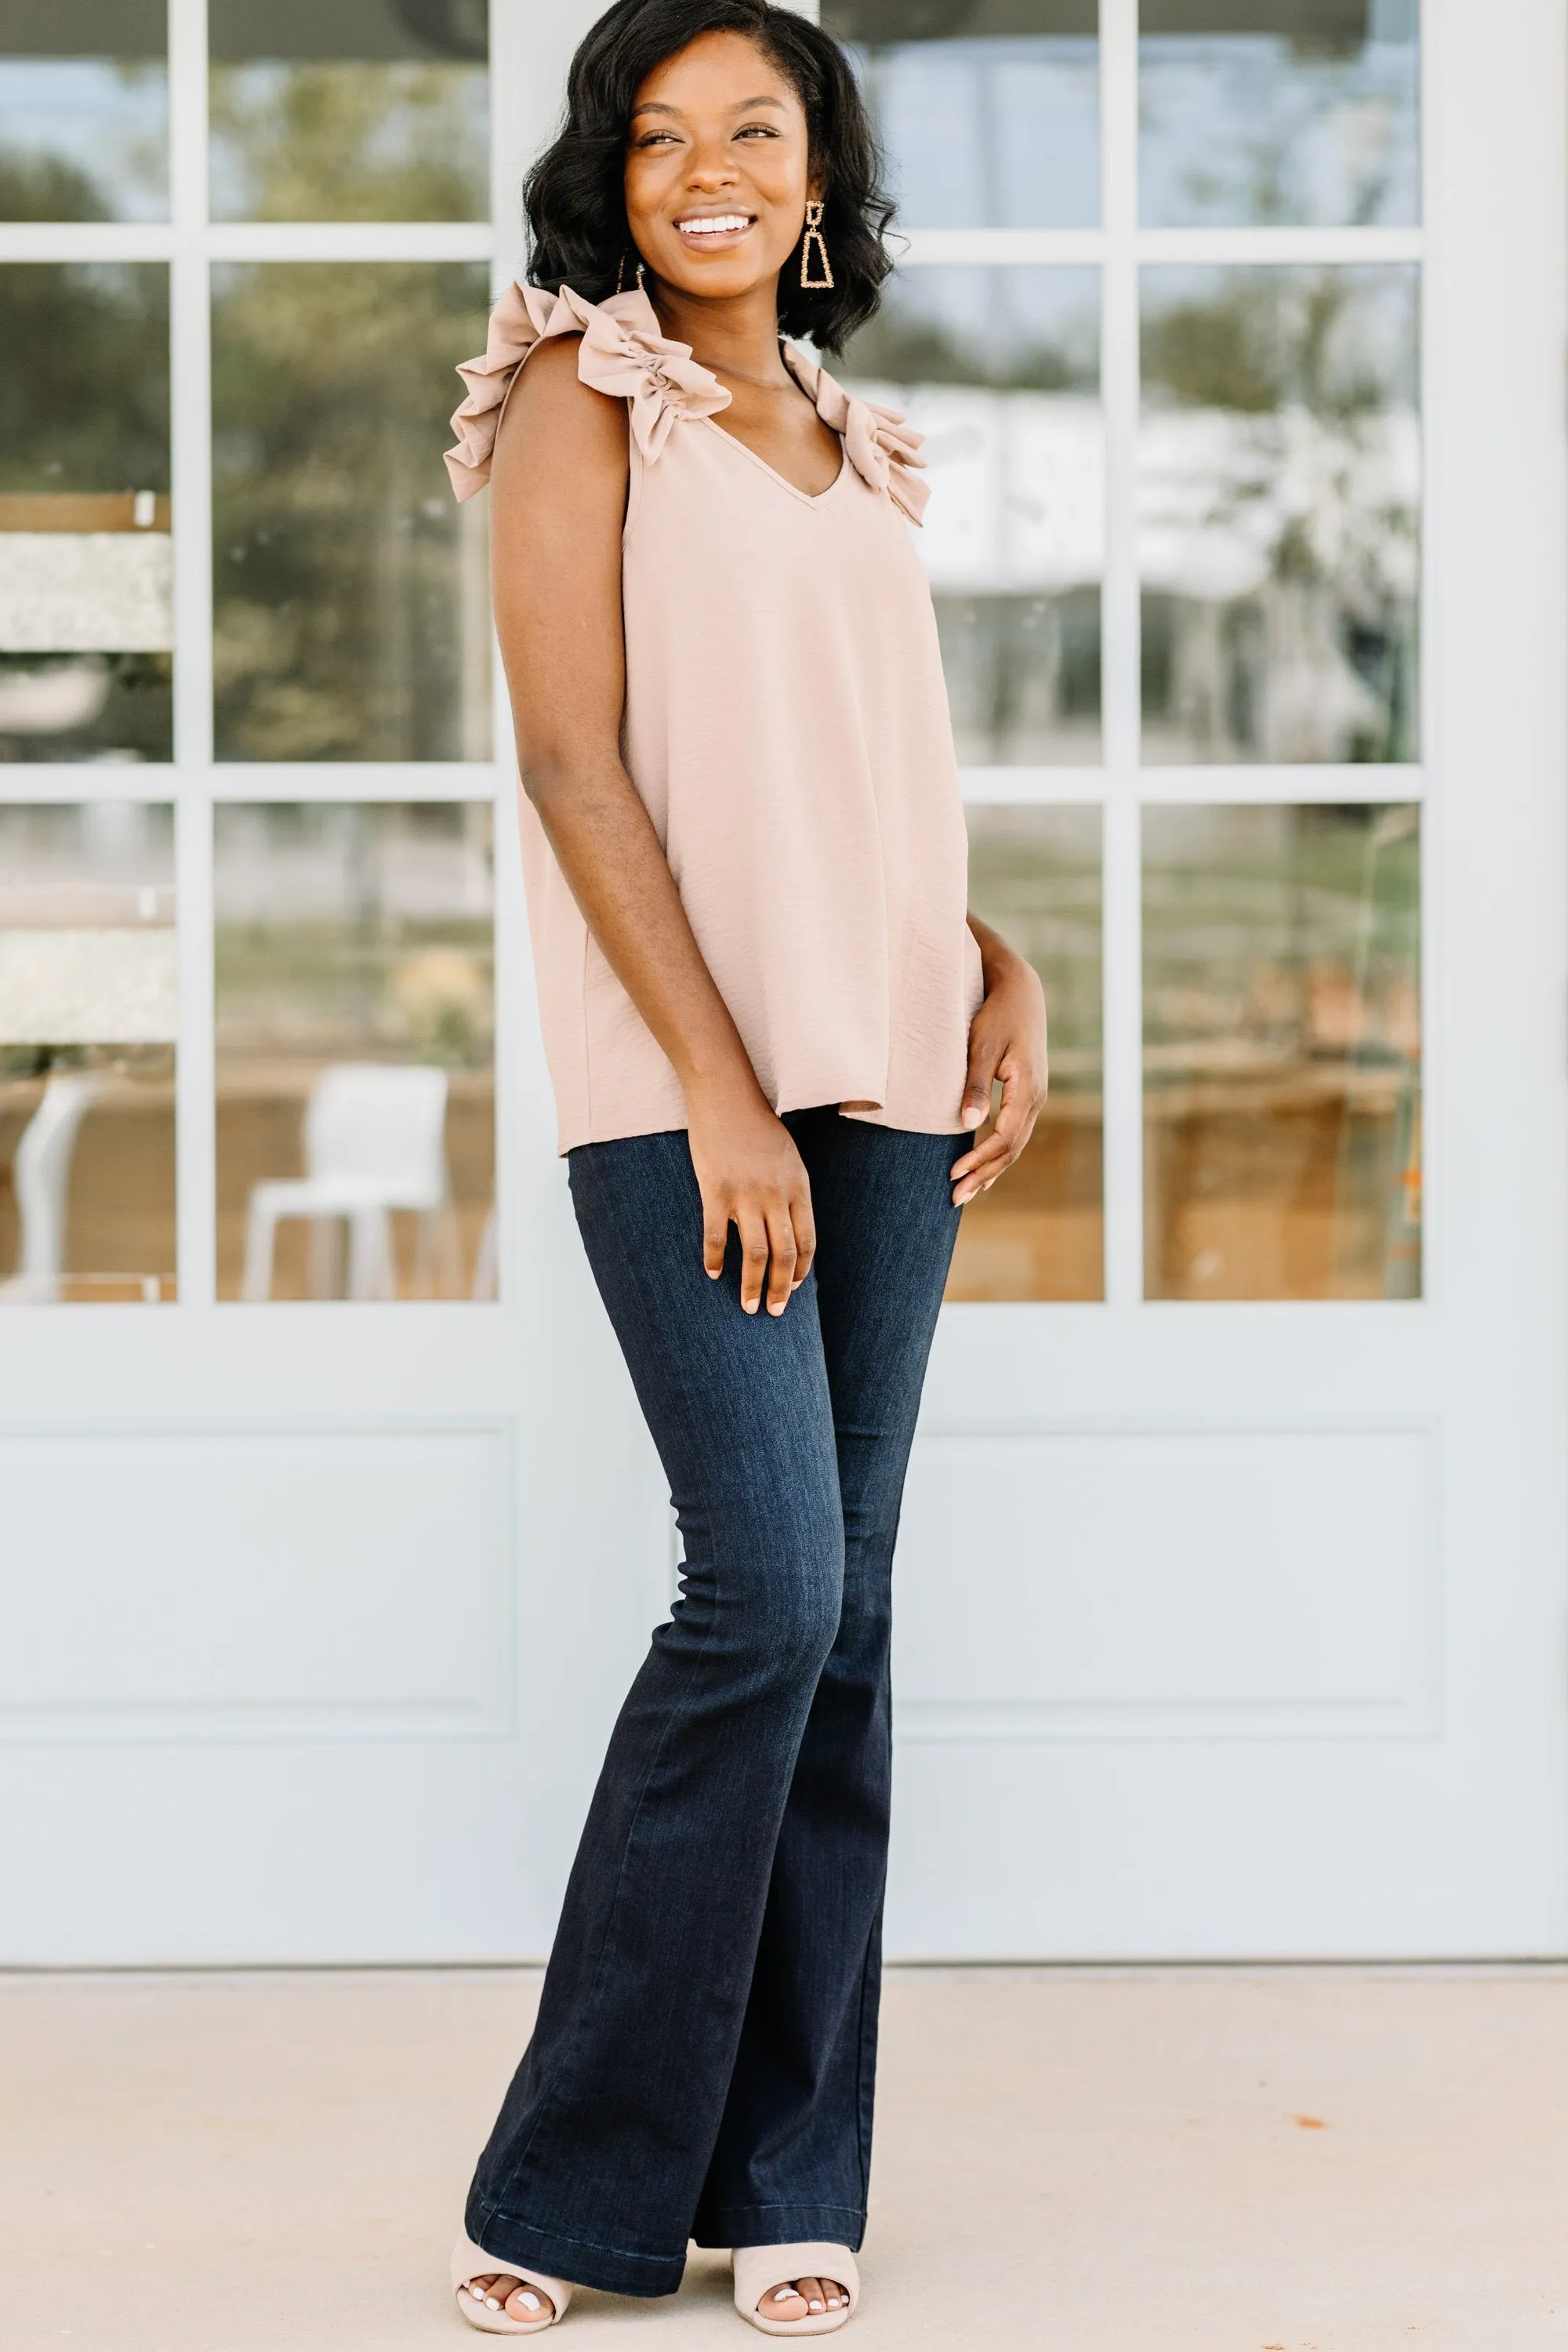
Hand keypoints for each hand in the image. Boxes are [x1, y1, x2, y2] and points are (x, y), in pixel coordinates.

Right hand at [686, 1077, 815, 1315]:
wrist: (726, 1096)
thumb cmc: (757, 1127)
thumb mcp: (788, 1157)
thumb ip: (791, 1191)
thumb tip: (789, 1227)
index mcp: (798, 1187)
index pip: (806, 1241)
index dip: (800, 1270)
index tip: (792, 1288)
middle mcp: (775, 1195)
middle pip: (783, 1254)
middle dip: (779, 1288)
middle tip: (774, 1312)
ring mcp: (745, 1195)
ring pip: (754, 1253)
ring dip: (752, 1285)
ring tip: (747, 1307)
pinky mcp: (715, 1192)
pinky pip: (715, 1236)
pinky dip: (714, 1259)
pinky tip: (713, 1274)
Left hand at [950, 933, 1048, 1206]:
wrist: (1021, 991)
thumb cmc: (997, 1015)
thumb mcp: (981, 1046)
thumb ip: (975, 1085)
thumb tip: (968, 1124)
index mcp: (1027, 1089)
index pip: (1003, 1138)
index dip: (978, 1160)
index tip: (953, 1174)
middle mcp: (1036, 1098)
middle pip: (1012, 1149)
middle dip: (983, 1175)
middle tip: (954, 1198)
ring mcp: (1035, 1098)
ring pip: (1016, 1145)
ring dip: (992, 1170)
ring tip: (968, 1192)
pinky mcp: (1029, 1094)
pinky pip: (1017, 1134)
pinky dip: (1001, 1155)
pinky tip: (986, 1170)